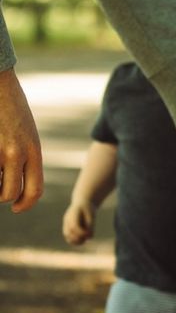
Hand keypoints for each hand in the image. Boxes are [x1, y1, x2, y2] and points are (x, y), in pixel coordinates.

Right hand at [0, 67, 43, 212]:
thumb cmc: (8, 106)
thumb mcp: (24, 131)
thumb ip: (24, 154)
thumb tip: (14, 181)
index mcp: (33, 148)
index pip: (35, 189)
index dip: (25, 204)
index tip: (16, 207)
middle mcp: (17, 152)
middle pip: (10, 193)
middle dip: (1, 195)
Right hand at [63, 201, 95, 244]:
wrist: (82, 203)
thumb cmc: (88, 209)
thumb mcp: (92, 215)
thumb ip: (91, 225)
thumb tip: (89, 237)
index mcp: (74, 213)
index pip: (74, 226)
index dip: (81, 233)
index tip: (88, 235)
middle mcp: (67, 219)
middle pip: (69, 232)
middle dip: (78, 238)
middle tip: (86, 238)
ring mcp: (66, 224)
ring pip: (67, 236)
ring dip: (75, 241)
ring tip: (84, 240)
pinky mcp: (67, 228)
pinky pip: (68, 238)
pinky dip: (74, 241)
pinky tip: (82, 240)